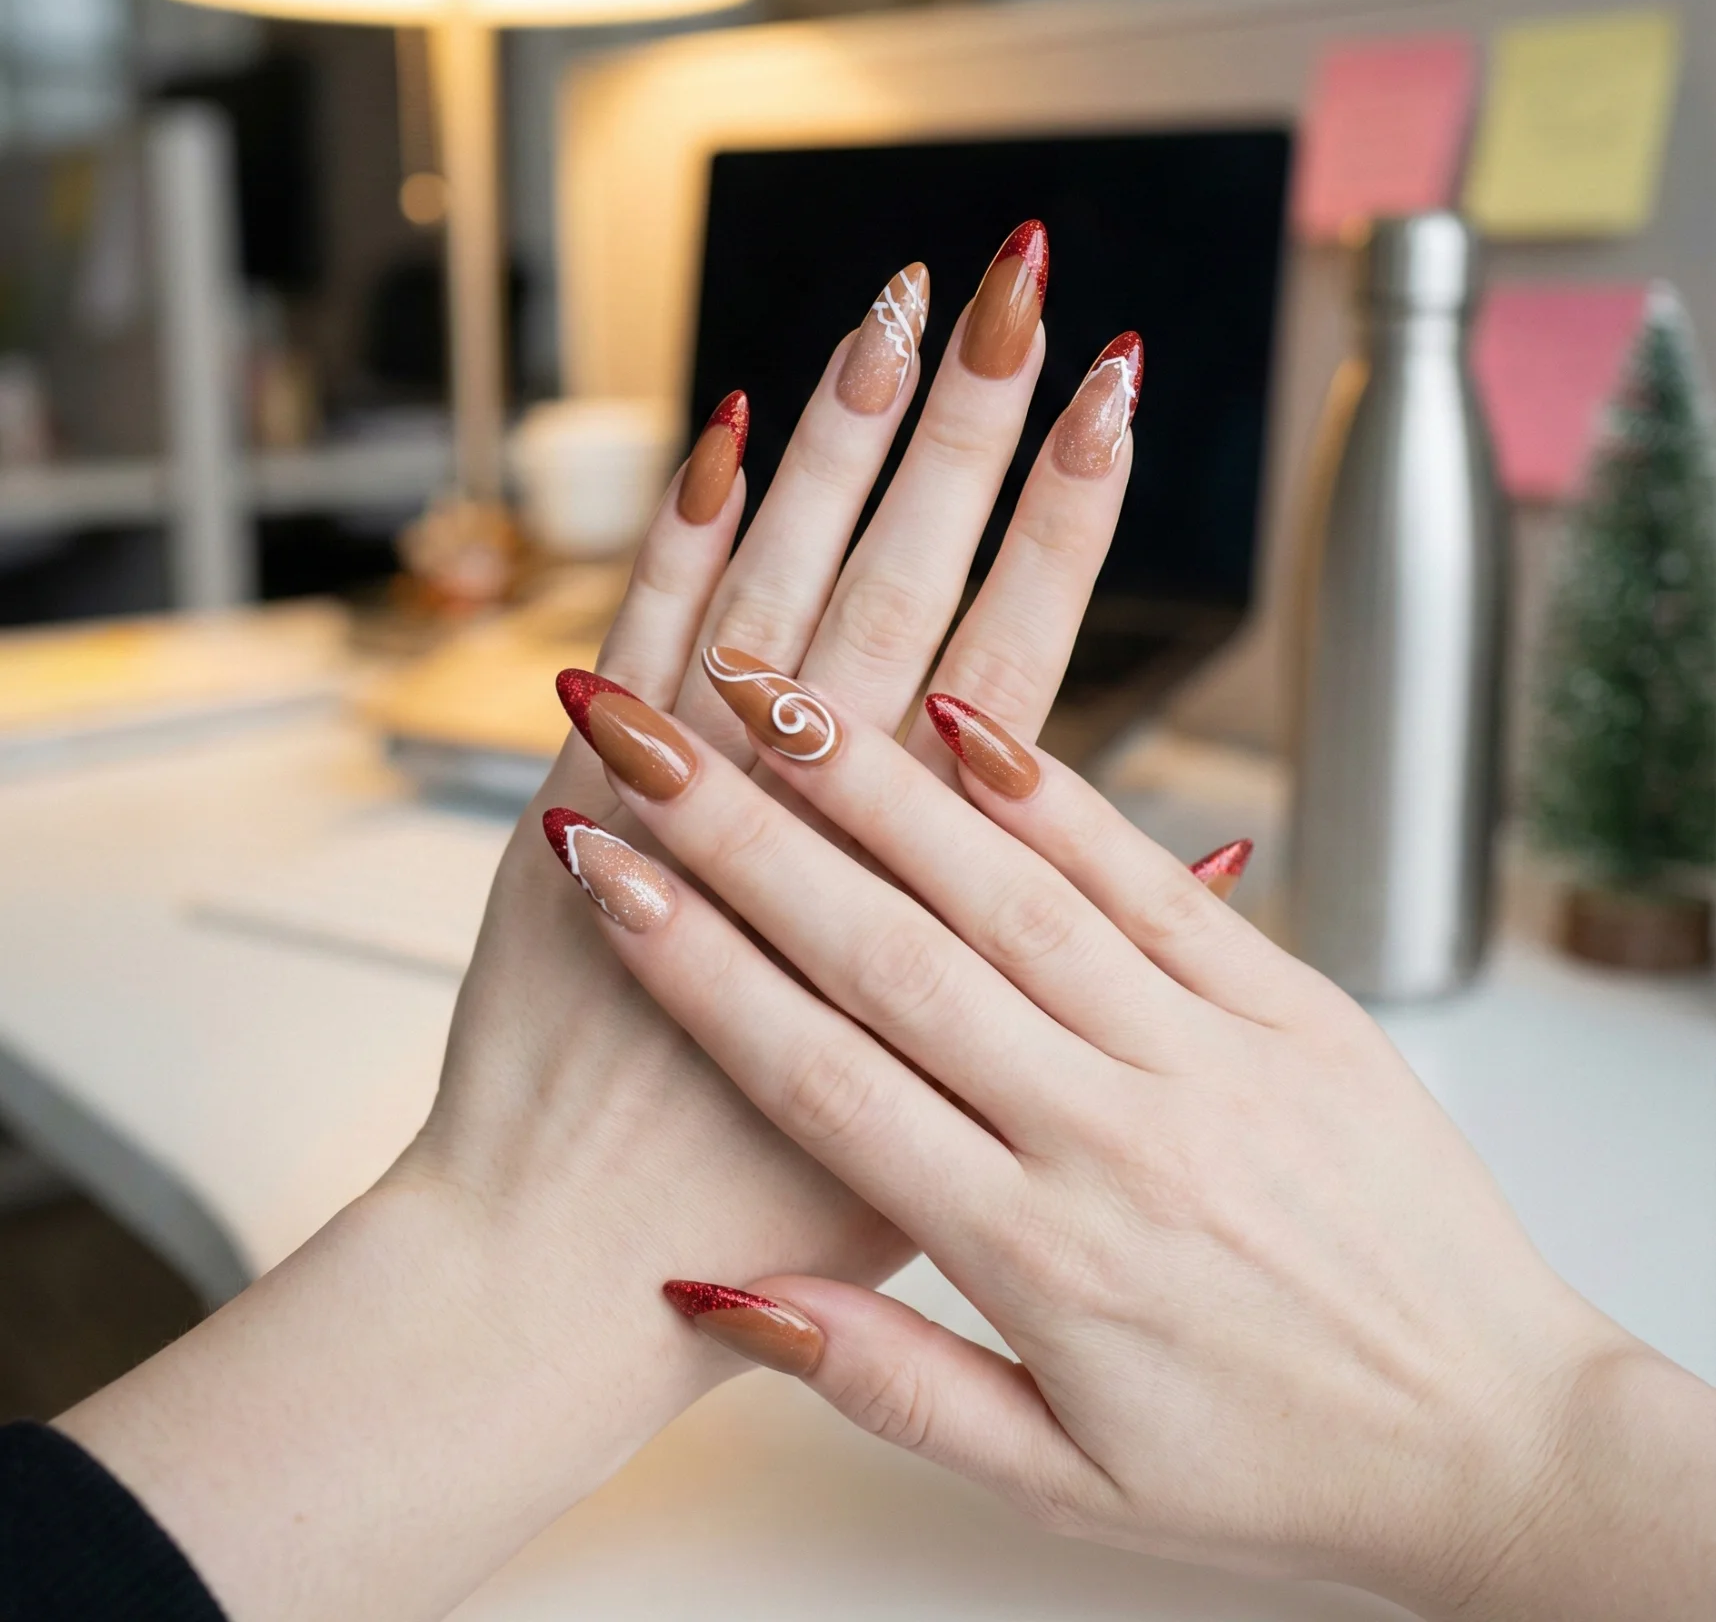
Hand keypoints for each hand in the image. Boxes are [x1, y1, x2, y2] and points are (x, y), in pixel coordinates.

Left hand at [62, 226, 1145, 1619]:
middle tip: (1013, 286)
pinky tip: (727, 428)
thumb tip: (1198, 846)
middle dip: (968, 432)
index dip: (1068, 523)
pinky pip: (639, 645)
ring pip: (785, 593)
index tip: (1108, 397)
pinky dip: (680, 536)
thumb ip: (1085, 982)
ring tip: (892, 308)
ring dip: (840, 448)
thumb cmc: (770, 1214)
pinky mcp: (582, 808)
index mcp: (927, 911)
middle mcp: (818, 842)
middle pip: (914, 597)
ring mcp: (694, 816)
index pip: (1019, 671)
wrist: (557, 1284)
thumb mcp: (976, 1120)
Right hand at [550, 660, 1715, 1620]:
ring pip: (1012, 892)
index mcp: (1037, 1256)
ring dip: (880, 785)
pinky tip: (965, 713)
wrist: (1494, 1436)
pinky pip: (1152, 878)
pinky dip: (1051, 792)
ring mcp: (1208, 1054)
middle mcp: (1111, 1135)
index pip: (824, 1082)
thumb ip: (884, 1378)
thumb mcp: (1059, 1481)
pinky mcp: (1290, 1002)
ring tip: (773, 692)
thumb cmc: (1269, 1463)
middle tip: (647, 740)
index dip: (699, 969)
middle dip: (748, 838)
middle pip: (894, 957)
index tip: (607, 875)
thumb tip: (724, 1287)